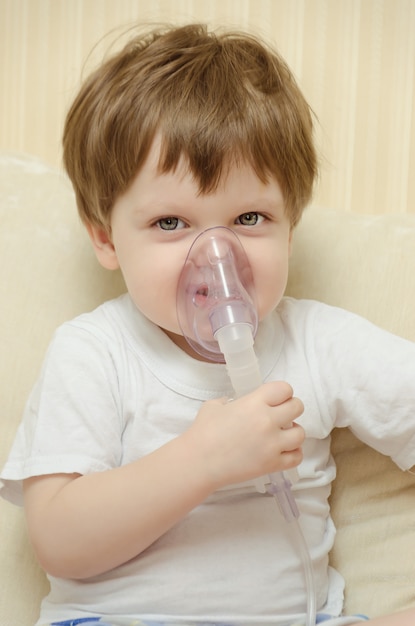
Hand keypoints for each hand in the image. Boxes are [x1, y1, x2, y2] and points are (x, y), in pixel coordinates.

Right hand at [184, 381, 304, 488]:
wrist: (198, 462)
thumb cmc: (203, 432)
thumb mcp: (214, 406)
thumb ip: (229, 402)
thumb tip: (234, 404)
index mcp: (254, 403)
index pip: (284, 389)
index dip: (282, 392)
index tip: (276, 399)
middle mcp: (267, 421)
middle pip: (297, 407)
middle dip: (291, 409)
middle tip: (281, 415)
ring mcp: (272, 444)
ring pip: (300, 434)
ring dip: (293, 432)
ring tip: (282, 435)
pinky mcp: (272, 464)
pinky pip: (296, 457)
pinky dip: (293, 453)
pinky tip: (284, 451)